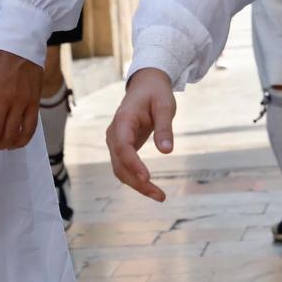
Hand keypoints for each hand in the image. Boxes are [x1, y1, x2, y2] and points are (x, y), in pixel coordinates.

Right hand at [106, 68, 177, 201]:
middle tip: (160, 195)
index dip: (133, 164)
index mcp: (123, 120)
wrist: (146, 85)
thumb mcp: (165, 106)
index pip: (123, 147)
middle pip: (120, 164)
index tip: (147, 178)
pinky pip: (125, 167)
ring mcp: (115, 141)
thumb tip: (167, 152)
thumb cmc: (156, 93)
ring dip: (137, 185)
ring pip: (120, 169)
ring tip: (160, 196)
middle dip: (137, 182)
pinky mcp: (122, 147)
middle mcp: (114, 133)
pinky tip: (151, 188)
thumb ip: (165, 127)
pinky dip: (136, 179)